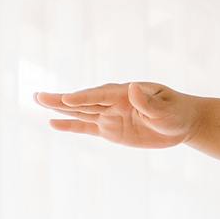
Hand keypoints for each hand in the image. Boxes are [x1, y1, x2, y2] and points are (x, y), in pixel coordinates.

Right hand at [32, 81, 201, 148]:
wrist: (181, 122)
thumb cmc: (176, 112)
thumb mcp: (166, 109)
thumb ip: (148, 102)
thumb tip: (131, 88)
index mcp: (125, 94)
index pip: (100, 95)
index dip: (84, 98)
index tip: (67, 99)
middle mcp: (113, 102)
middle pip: (84, 101)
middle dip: (62, 100)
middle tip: (38, 96)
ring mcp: (110, 115)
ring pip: (81, 112)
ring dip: (60, 108)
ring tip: (38, 102)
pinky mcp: (111, 129)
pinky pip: (88, 127)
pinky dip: (71, 126)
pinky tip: (54, 124)